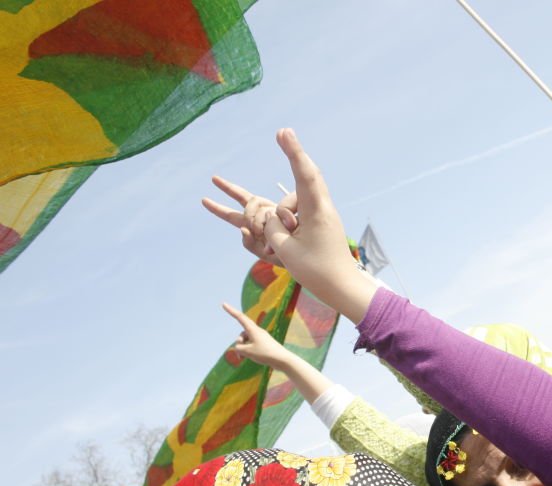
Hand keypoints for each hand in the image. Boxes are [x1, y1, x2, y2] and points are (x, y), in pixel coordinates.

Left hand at [202, 177, 296, 266]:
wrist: (312, 253)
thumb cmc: (290, 257)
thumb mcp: (264, 254)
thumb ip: (250, 244)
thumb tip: (242, 228)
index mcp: (256, 225)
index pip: (233, 215)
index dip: (218, 208)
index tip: (203, 200)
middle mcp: (265, 213)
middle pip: (245, 199)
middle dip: (236, 199)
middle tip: (243, 214)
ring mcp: (277, 208)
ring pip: (257, 205)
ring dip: (259, 221)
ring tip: (270, 236)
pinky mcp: (290, 206)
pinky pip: (276, 207)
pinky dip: (278, 217)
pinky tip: (288, 228)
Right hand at [205, 129, 378, 322]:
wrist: (341, 287)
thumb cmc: (319, 271)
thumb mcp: (287, 251)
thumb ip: (270, 228)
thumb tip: (266, 216)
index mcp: (316, 210)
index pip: (303, 174)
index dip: (292, 152)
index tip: (283, 132)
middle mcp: (311, 209)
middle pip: (274, 203)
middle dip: (264, 222)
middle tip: (268, 234)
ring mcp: (304, 217)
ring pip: (271, 215)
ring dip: (269, 236)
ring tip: (277, 256)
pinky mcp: (299, 225)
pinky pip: (274, 221)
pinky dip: (263, 228)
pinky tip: (209, 200)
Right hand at [222, 302, 291, 369]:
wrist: (282, 360)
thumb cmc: (265, 354)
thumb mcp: (247, 352)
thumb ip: (239, 348)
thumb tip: (239, 347)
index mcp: (253, 330)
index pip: (240, 317)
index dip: (231, 311)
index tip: (224, 304)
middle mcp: (257, 331)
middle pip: (242, 334)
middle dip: (239, 343)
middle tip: (244, 353)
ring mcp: (261, 338)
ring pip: (246, 341)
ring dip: (244, 349)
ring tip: (250, 357)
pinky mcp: (264, 344)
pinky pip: (252, 345)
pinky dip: (249, 351)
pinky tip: (253, 358)